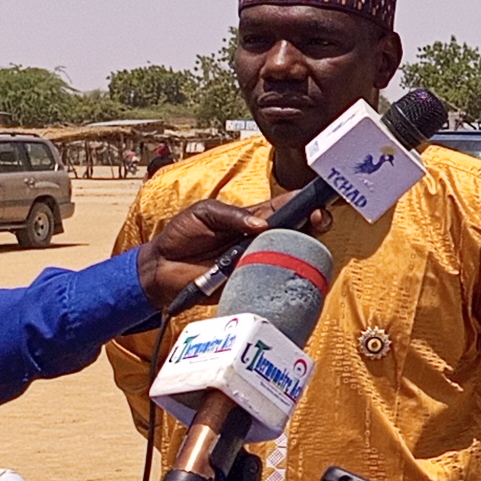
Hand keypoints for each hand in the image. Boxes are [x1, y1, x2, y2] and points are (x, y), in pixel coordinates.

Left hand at [134, 193, 328, 311]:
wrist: (163, 269)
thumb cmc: (182, 236)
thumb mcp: (204, 213)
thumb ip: (232, 215)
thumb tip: (261, 225)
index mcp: (253, 218)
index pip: (286, 206)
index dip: (304, 201)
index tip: (316, 198)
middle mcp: (262, 239)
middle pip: (299, 230)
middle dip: (315, 221)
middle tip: (318, 218)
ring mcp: (260, 261)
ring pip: (294, 254)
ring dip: (306, 247)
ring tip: (308, 238)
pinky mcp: (254, 282)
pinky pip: (277, 279)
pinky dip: (288, 274)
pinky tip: (294, 265)